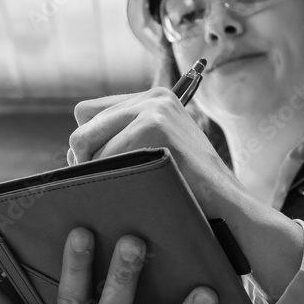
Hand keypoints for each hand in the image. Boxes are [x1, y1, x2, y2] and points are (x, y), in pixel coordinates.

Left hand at [67, 87, 243, 216]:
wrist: (228, 206)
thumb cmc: (190, 188)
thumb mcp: (160, 150)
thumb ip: (127, 138)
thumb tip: (74, 150)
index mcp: (152, 99)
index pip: (87, 113)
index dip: (86, 143)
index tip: (96, 167)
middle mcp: (152, 98)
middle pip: (82, 127)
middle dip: (84, 159)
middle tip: (102, 184)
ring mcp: (154, 110)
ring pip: (89, 142)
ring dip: (98, 172)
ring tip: (125, 189)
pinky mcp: (155, 127)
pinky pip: (106, 157)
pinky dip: (112, 180)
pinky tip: (134, 191)